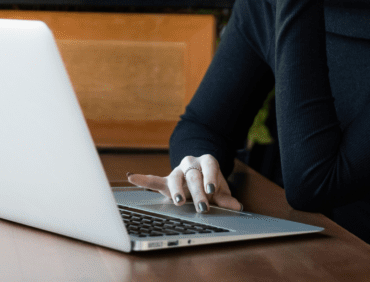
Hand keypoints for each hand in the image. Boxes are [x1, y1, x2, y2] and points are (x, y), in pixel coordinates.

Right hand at [127, 154, 242, 212]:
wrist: (201, 174)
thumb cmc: (211, 183)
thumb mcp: (220, 190)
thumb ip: (227, 198)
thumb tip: (237, 207)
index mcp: (207, 162)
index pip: (209, 166)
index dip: (210, 177)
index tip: (211, 190)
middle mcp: (191, 163)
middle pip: (193, 175)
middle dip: (197, 192)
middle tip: (202, 207)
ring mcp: (177, 171)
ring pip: (176, 177)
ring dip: (177, 190)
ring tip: (179, 201)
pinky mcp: (166, 181)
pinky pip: (154, 180)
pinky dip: (143, 179)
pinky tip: (132, 177)